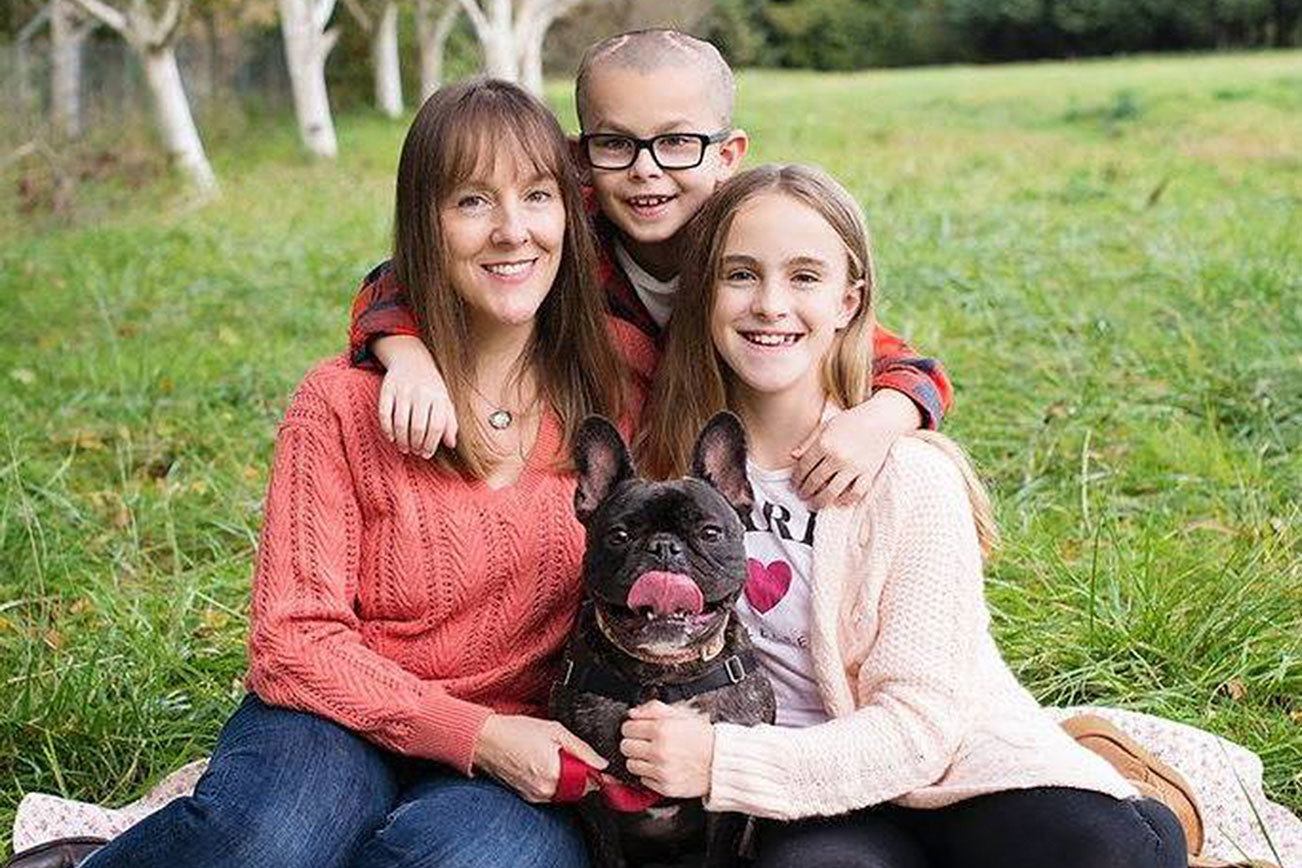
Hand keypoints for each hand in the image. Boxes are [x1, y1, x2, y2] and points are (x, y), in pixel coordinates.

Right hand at [374, 335, 457, 457]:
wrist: (412, 360)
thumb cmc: (431, 388)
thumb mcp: (444, 402)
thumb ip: (450, 422)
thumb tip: (451, 444)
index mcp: (438, 397)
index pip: (436, 426)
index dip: (431, 444)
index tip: (426, 454)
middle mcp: (421, 393)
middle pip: (417, 427)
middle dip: (416, 444)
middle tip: (415, 452)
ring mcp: (403, 390)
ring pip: (400, 422)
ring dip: (402, 440)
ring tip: (404, 448)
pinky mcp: (387, 389)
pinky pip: (384, 413)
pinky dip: (387, 429)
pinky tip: (391, 438)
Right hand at [472, 714, 606, 802]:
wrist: (486, 740)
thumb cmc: (516, 731)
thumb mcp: (555, 731)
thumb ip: (582, 749)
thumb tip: (601, 763)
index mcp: (554, 773)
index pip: (588, 783)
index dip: (594, 771)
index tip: (595, 763)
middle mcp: (545, 790)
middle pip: (577, 790)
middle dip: (580, 774)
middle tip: (569, 754)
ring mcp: (535, 795)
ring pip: (564, 792)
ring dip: (566, 778)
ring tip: (553, 756)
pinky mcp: (528, 796)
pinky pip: (550, 792)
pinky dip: (553, 781)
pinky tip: (543, 764)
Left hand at [620, 700, 713, 798]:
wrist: (722, 762)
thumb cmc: (703, 738)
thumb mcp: (682, 714)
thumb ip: (654, 709)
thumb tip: (633, 713)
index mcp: (662, 729)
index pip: (627, 728)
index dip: (632, 727)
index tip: (637, 729)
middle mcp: (659, 750)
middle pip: (625, 746)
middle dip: (633, 743)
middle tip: (644, 742)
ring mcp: (661, 770)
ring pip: (631, 765)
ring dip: (639, 760)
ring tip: (653, 756)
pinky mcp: (665, 787)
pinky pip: (643, 780)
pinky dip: (649, 774)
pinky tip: (661, 767)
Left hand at [792, 390, 921, 509]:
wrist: (880, 419)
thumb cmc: (851, 421)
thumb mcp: (826, 426)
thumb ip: (808, 442)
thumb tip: (792, 456)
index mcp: (824, 443)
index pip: (804, 468)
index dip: (796, 480)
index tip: (793, 486)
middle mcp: (837, 457)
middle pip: (815, 481)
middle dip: (805, 492)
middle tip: (801, 496)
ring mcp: (853, 467)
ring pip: (832, 492)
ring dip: (819, 502)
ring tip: (814, 505)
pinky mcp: (868, 473)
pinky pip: (856, 493)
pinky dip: (846, 501)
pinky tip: (838, 502)